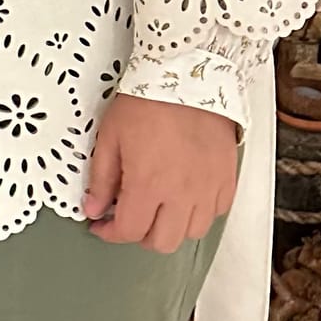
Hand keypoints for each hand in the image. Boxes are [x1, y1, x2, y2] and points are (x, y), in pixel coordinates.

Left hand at [83, 93, 237, 251]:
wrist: (185, 78)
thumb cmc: (147, 102)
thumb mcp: (110, 136)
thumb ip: (101, 178)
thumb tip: (93, 208)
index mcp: (149, 185)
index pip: (129, 230)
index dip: (110, 233)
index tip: (101, 225)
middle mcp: (182, 195)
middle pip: (163, 242)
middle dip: (139, 234)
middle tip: (127, 215)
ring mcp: (208, 191)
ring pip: (191, 234)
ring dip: (170, 227)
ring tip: (157, 205)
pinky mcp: (227, 181)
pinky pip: (215, 214)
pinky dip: (198, 213)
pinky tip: (183, 195)